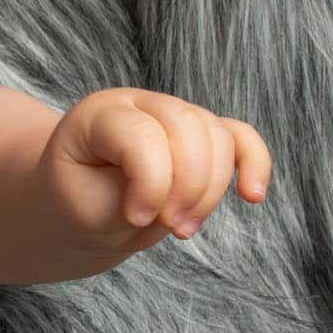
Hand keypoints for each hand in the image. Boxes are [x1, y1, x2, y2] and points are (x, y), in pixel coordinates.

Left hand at [38, 87, 271, 253]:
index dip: (150, 182)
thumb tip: (182, 190)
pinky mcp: (200, 136)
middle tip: (171, 228)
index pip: (141, 134)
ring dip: (211, 191)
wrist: (79, 209)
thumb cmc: (78, 204)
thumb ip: (133, 193)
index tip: (135, 219)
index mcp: (100, 114)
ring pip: (217, 137)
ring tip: (182, 228)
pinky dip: (254, 164)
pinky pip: (241, 138)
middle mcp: (139, 104)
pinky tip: (252, 197)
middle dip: (187, 186)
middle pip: (187, 126)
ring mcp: (173, 115)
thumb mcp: (86, 205)